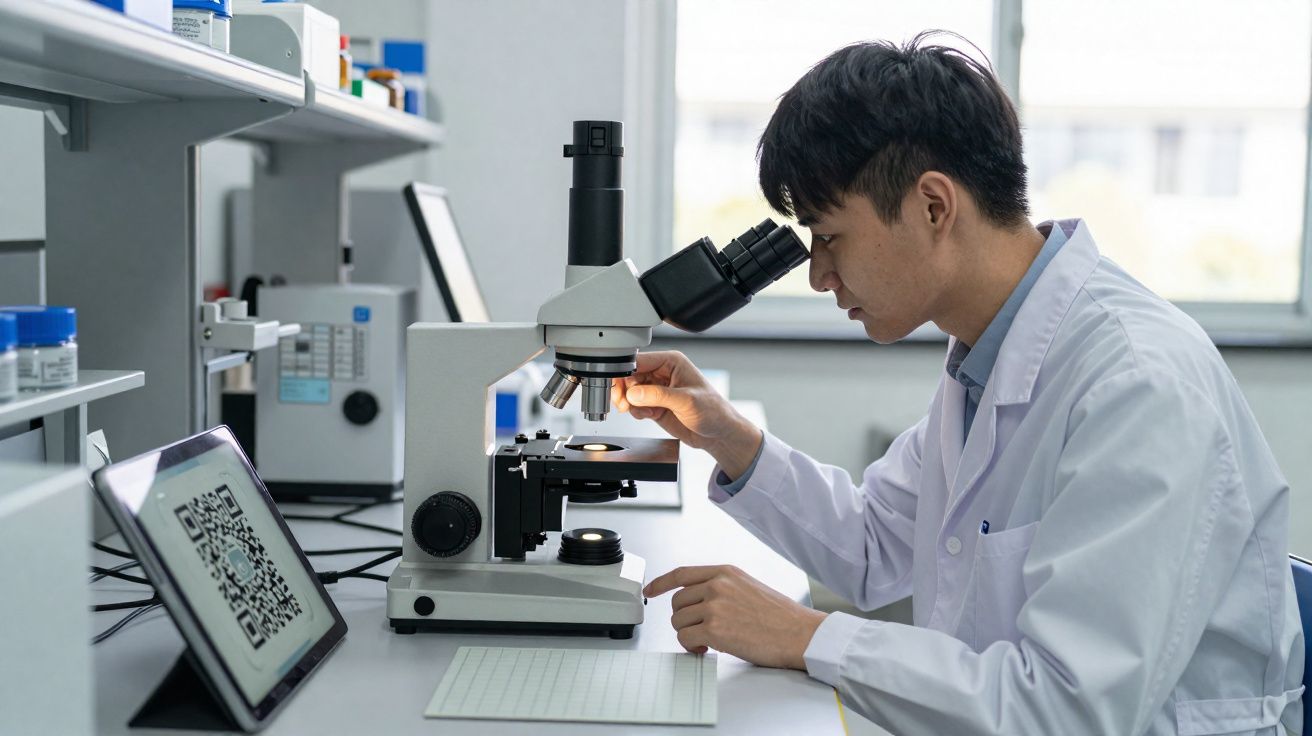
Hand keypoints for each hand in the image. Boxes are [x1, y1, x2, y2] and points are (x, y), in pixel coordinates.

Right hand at [611, 351, 762, 477]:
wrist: (719, 434)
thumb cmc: (713, 411)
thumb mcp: (686, 401)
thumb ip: (658, 396)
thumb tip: (634, 393)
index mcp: (672, 362)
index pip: (639, 361)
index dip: (625, 373)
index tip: (618, 387)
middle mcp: (663, 373)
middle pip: (629, 376)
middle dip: (624, 391)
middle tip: (624, 403)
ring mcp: (657, 390)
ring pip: (630, 391)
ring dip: (630, 403)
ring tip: (641, 411)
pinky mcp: (655, 404)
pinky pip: (634, 405)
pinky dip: (636, 411)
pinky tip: (648, 415)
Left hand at [644, 565, 826, 669]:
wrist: (800, 634)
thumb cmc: (781, 616)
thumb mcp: (748, 587)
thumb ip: (722, 587)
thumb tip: (698, 600)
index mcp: (725, 572)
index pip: (681, 574)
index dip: (661, 583)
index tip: (651, 590)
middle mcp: (717, 585)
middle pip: (678, 602)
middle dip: (685, 619)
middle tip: (701, 630)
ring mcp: (715, 606)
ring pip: (679, 621)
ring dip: (689, 634)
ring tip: (709, 641)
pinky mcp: (714, 629)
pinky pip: (686, 638)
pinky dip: (692, 647)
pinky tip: (707, 649)